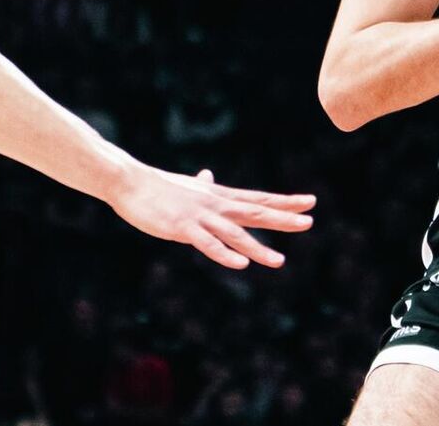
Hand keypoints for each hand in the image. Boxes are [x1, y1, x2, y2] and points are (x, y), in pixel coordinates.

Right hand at [109, 164, 314, 268]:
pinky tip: (241, 264)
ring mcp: (200, 216)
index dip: (284, 201)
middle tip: (310, 221)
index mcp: (217, 196)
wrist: (129, 182)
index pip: (258, 197)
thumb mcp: (185, 186)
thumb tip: (207, 174)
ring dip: (258, 247)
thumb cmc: (156, 186)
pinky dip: (225, 254)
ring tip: (280, 261)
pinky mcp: (182, 228)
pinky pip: (208, 244)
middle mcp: (214, 204)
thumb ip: (201, 186)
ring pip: (235, 233)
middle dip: (283, 218)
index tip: (309, 201)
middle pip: (255, 211)